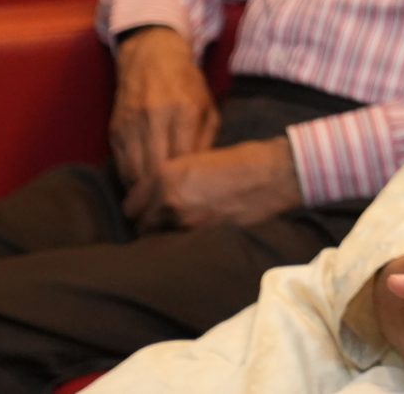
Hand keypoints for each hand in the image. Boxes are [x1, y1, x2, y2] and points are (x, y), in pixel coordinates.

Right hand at [108, 26, 217, 195]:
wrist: (152, 57)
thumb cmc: (187, 84)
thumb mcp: (207, 107)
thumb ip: (206, 140)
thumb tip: (202, 175)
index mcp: (183, 113)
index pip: (182, 161)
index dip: (185, 185)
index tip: (191, 201)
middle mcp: (154, 119)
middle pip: (154, 171)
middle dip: (161, 195)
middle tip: (170, 213)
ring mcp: (131, 125)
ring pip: (133, 172)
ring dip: (143, 193)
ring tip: (155, 208)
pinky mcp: (115, 129)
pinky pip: (120, 164)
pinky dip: (130, 180)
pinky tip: (141, 190)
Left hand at [124, 138, 301, 231]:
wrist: (274, 174)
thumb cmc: (239, 160)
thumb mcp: (196, 159)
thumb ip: (169, 178)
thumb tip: (153, 196)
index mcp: (164, 177)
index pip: (130, 206)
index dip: (139, 207)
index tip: (147, 207)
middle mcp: (168, 201)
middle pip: (141, 226)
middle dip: (149, 223)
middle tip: (162, 219)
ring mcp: (186, 223)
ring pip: (158, 239)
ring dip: (165, 234)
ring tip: (179, 226)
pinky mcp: (203, 238)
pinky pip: (180, 245)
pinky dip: (183, 242)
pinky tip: (195, 232)